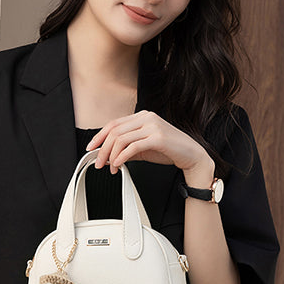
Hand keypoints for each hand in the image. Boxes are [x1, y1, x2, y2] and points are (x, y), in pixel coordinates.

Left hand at [86, 111, 213, 184]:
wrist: (192, 156)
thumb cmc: (169, 150)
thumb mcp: (144, 148)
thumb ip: (127, 149)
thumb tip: (108, 156)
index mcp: (142, 116)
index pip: (114, 123)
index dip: (99, 136)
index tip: (91, 148)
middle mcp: (146, 117)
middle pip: (114, 131)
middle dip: (103, 149)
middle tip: (98, 163)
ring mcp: (152, 126)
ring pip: (121, 138)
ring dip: (111, 155)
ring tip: (110, 167)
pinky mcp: (158, 137)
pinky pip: (133, 147)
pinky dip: (122, 157)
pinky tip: (118, 165)